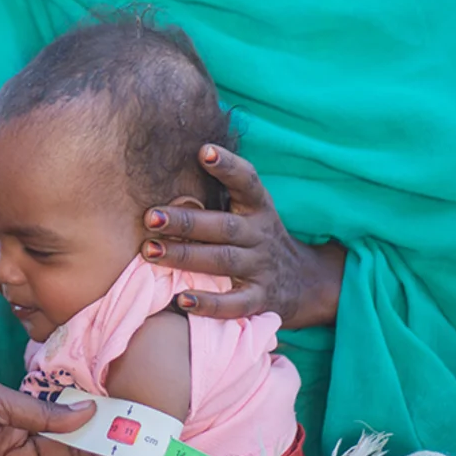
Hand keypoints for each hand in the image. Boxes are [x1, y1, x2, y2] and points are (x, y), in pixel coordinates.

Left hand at [141, 145, 344, 328]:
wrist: (305, 282)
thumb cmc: (257, 237)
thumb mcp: (250, 211)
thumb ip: (221, 191)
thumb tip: (172, 162)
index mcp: (258, 208)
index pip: (247, 182)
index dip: (228, 166)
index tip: (204, 151)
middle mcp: (260, 235)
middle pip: (223, 226)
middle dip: (186, 221)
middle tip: (150, 216)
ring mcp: (261, 268)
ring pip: (222, 261)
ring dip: (185, 256)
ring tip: (150, 251)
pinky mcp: (260, 300)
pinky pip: (235, 303)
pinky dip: (210, 303)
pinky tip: (182, 299)